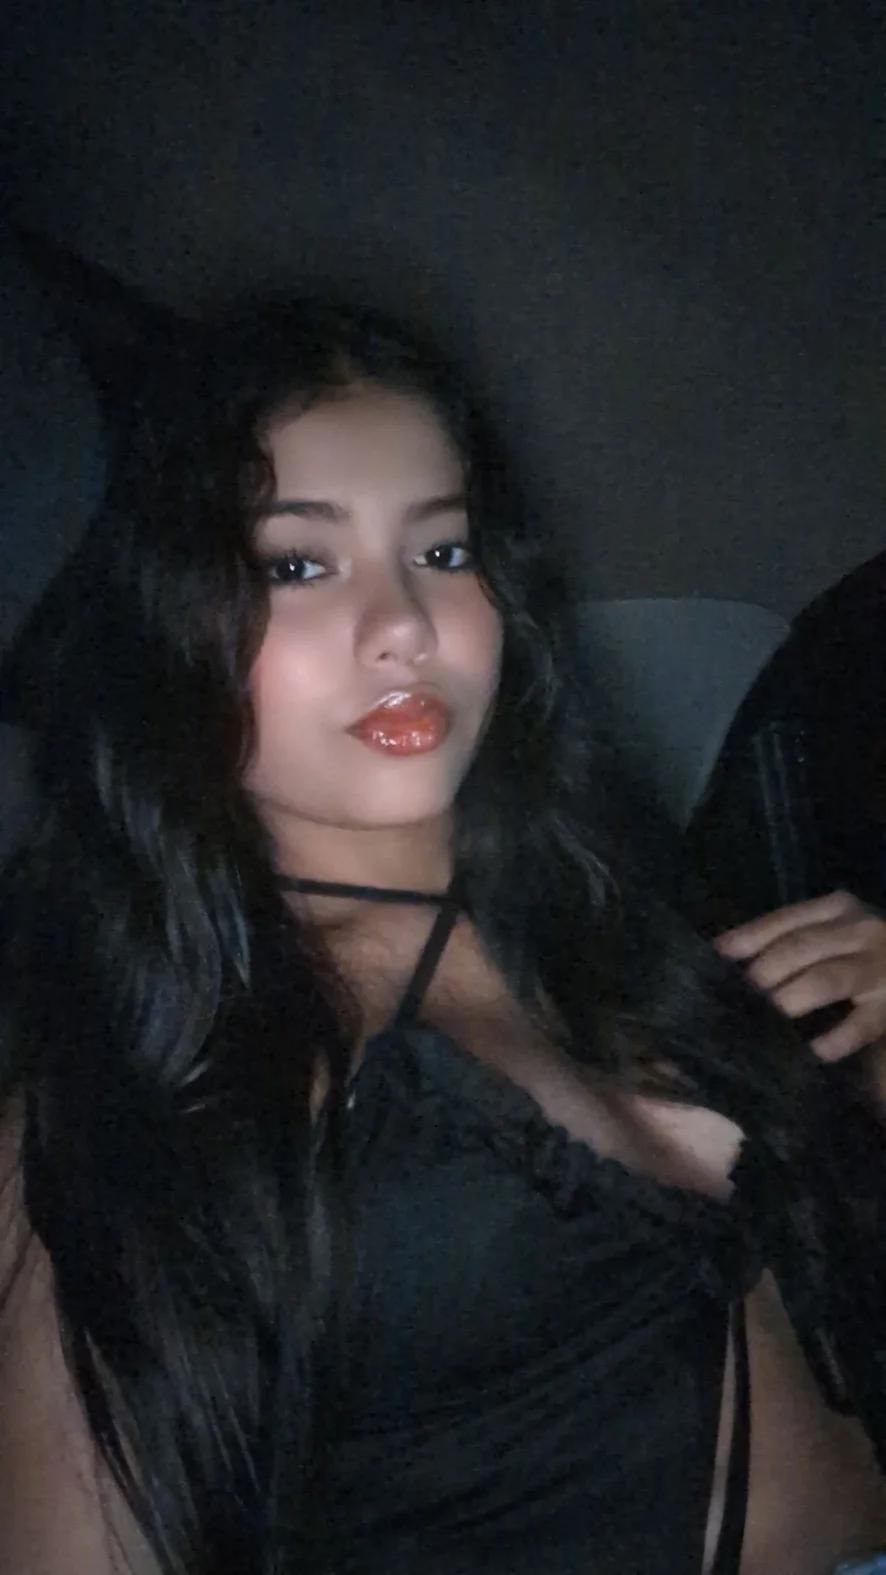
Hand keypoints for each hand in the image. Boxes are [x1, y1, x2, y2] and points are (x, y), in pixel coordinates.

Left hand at [716, 891, 885, 1060]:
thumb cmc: (861, 955)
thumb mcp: (832, 936)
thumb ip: (791, 940)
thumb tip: (727, 954)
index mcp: (839, 908)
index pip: (785, 920)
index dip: (749, 937)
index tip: (718, 956)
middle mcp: (861, 930)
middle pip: (800, 948)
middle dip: (765, 972)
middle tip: (737, 998)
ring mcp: (881, 968)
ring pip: (825, 980)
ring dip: (790, 998)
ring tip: (764, 1019)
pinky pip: (859, 1025)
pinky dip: (833, 1039)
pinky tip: (813, 1051)